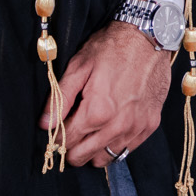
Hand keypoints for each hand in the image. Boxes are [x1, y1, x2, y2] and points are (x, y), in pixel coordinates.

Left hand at [42, 0, 170, 167]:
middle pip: (84, 156)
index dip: (58, 139)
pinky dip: (115, 144)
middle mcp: (118, 126)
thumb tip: (45, 125)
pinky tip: (110, 127)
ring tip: (91, 131)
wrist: (150, 37)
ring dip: (94, 149)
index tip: (57, 131)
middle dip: (72, 148)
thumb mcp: (79, 66)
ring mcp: (136, 128)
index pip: (68, 142)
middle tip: (71, 132)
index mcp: (97, 111)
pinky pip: (126, 150)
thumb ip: (60, 98)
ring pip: (105, 158)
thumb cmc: (112, 48)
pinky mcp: (150, 125)